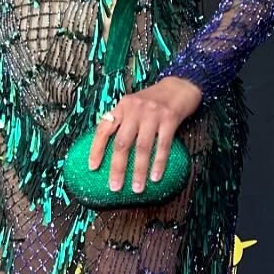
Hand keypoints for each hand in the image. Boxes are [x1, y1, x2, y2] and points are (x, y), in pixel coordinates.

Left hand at [89, 78, 201, 192]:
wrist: (181, 85)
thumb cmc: (155, 100)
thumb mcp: (134, 105)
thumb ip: (123, 122)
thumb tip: (112, 152)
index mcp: (122, 107)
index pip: (104, 129)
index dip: (96, 149)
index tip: (92, 167)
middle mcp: (134, 109)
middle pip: (122, 143)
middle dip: (117, 167)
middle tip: (115, 187)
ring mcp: (152, 114)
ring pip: (142, 147)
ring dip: (139, 171)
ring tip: (137, 188)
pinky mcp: (170, 118)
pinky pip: (163, 145)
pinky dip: (159, 163)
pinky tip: (155, 177)